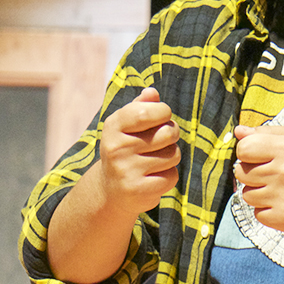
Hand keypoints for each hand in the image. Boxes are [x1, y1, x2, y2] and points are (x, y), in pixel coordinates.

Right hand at [99, 87, 180, 214]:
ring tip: (156, 160)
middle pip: (168, 133)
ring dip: (171, 157)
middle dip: (172, 134)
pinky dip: (169, 176)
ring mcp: (126, 170)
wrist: (111, 190)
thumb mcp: (127, 125)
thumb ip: (140, 106)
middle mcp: (116, 148)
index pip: (148, 111)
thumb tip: (152, 93)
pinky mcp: (138, 190)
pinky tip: (154, 177)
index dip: (164, 112)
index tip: (163, 116)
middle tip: (164, 140)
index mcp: (113, 126)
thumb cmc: (126, 149)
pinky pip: (171, 177)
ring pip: (173, 155)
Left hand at [234, 124, 283, 239]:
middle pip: (241, 172)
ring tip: (281, 191)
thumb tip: (238, 132)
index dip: (247, 153)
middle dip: (252, 174)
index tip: (259, 157)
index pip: (244, 148)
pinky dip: (268, 211)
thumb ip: (268, 133)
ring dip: (259, 194)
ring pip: (247, 195)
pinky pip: (258, 213)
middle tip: (274, 176)